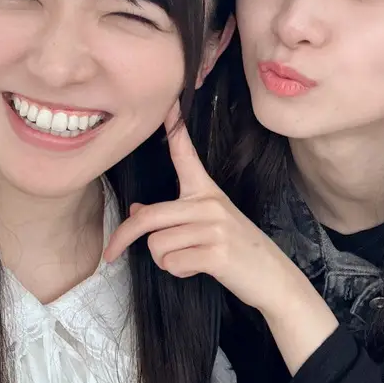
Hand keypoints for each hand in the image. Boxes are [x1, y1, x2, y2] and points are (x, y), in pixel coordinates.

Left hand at [103, 104, 311, 314]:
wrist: (273, 277)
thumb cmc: (238, 250)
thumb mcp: (208, 226)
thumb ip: (174, 216)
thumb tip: (136, 211)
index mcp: (207, 192)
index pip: (186, 156)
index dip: (175, 130)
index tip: (169, 105)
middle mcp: (210, 204)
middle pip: (149, 216)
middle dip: (123, 237)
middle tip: (110, 253)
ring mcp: (214, 228)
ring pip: (157, 244)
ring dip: (163, 260)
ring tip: (188, 260)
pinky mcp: (216, 253)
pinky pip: (172, 263)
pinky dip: (177, 272)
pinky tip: (197, 269)